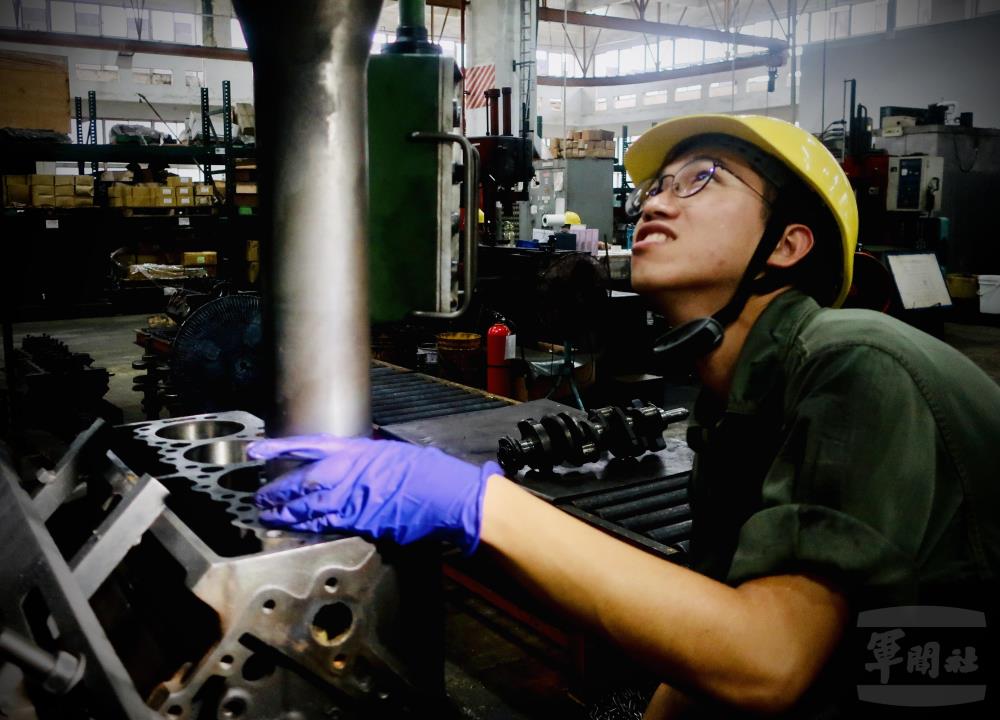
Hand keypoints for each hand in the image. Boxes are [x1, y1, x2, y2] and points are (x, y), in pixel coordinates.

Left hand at [248, 435, 502, 553]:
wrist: (442, 493)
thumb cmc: (422, 471)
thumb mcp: (387, 454)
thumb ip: (361, 460)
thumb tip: (345, 466)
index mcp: (355, 450)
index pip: (307, 446)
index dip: (279, 448)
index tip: (256, 450)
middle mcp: (349, 471)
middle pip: (302, 481)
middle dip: (279, 490)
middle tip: (259, 499)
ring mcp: (353, 497)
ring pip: (309, 506)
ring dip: (286, 514)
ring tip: (268, 518)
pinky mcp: (359, 521)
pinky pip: (326, 524)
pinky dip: (307, 526)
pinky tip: (295, 530)